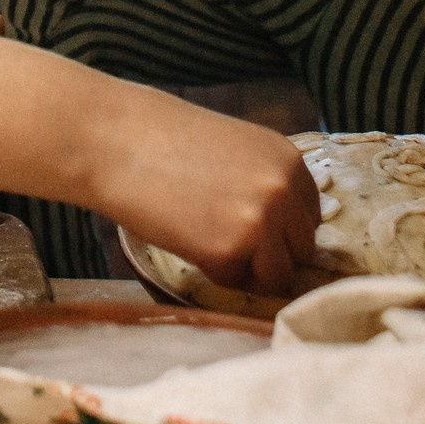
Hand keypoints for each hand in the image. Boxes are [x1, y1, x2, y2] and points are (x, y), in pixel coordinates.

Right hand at [99, 101, 323, 294]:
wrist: (116, 141)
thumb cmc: (164, 141)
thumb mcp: (235, 150)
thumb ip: (265, 183)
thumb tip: (283, 230)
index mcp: (290, 160)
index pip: (308, 217)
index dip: (278, 229)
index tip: (246, 226)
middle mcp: (285, 190)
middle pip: (301, 249)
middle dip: (267, 252)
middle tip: (221, 235)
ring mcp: (262, 222)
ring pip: (278, 275)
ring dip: (247, 268)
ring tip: (204, 239)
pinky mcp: (231, 251)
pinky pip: (237, 283)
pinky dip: (214, 272)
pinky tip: (186, 240)